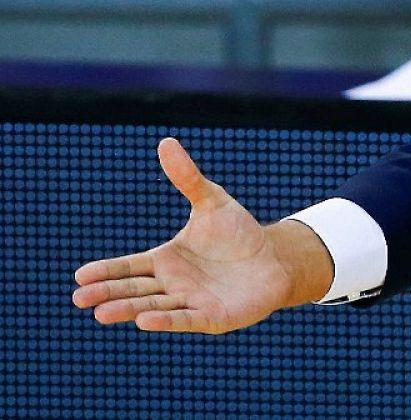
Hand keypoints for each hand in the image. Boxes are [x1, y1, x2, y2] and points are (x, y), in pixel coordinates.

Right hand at [71, 137, 330, 333]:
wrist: (276, 258)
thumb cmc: (240, 233)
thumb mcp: (212, 202)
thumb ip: (188, 178)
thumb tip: (166, 143)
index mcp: (166, 260)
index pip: (129, 266)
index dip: (106, 271)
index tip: (80, 276)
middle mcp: (173, 284)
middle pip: (134, 290)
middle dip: (107, 293)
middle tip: (80, 298)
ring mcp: (190, 302)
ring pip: (153, 307)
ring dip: (128, 310)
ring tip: (101, 314)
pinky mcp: (212, 317)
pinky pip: (185, 319)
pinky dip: (165, 321)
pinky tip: (144, 322)